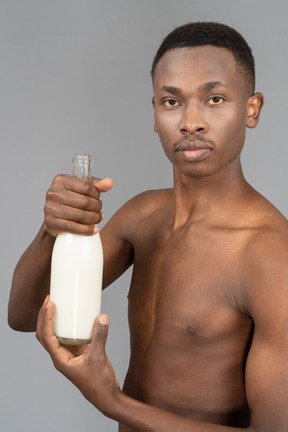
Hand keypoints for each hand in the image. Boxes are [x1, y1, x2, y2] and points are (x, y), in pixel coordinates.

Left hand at [36, 296, 120, 412]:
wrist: (105, 395)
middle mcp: (60, 356)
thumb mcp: (98, 357)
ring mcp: (68, 353)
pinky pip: (67, 335)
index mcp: (60, 359)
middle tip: (49, 299)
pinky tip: (72, 315)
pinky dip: (66, 324)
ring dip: (51, 319)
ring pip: (54, 334)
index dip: (46, 319)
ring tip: (55, 303)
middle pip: (44, 334)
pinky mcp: (77, 352)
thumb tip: (102, 317)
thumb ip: (99, 337)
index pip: (46, 336)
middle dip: (44, 316)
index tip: (50, 304)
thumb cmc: (98, 383)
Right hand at [44, 175, 113, 235]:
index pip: (86, 187)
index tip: (97, 199)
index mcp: (61, 180)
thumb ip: (97, 185)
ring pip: (80, 215)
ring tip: (98, 218)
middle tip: (99, 211)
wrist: (55, 217)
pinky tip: (94, 229)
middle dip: (97, 208)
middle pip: (84, 202)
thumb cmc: (70, 200)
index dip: (96, 194)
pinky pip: (73, 227)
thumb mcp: (82, 189)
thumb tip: (109, 183)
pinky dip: (86, 230)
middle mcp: (53, 192)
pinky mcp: (51, 223)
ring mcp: (50, 208)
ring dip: (94, 219)